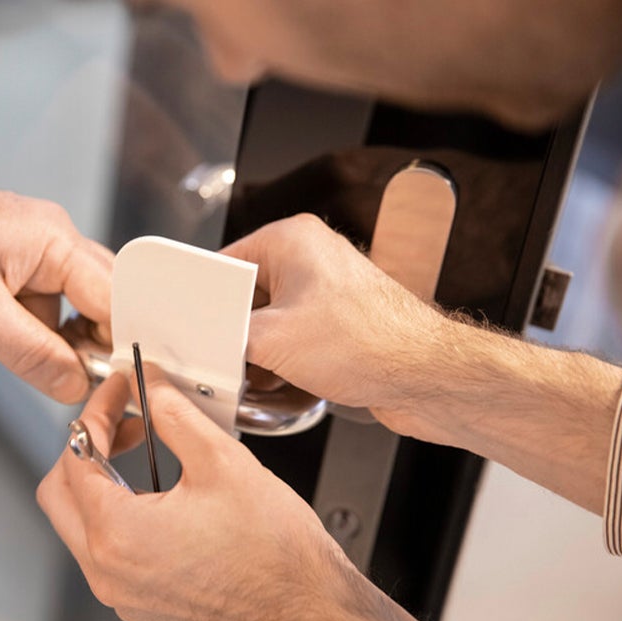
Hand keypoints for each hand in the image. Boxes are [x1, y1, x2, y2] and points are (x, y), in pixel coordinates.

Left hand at [0, 181, 112, 402]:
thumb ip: (30, 352)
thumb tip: (75, 387)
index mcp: (56, 242)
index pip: (115, 300)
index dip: (111, 344)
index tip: (94, 380)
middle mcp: (54, 245)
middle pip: (88, 313)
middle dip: (54, 350)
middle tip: (27, 368)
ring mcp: (33, 257)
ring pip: (51, 322)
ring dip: (12, 348)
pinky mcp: (11, 271)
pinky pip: (22, 317)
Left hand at [37, 368, 433, 620]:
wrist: (307, 611)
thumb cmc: (275, 554)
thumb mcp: (222, 461)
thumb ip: (174, 413)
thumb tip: (150, 385)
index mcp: (120, 534)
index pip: (76, 456)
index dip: (96, 412)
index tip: (117, 393)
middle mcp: (109, 571)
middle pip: (59, 493)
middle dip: (85, 447)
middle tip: (122, 421)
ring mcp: (121, 593)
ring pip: (78, 524)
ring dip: (99, 481)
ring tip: (142, 451)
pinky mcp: (139, 602)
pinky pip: (103, 551)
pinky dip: (115, 514)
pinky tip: (154, 493)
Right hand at [221, 214, 446, 412]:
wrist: (427, 376)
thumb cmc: (373, 343)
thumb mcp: (272, 341)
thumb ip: (227, 338)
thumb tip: (207, 345)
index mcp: (292, 239)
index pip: (225, 263)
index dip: (203, 301)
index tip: (194, 329)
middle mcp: (310, 258)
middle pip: (246, 295)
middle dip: (235, 331)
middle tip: (230, 355)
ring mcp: (326, 290)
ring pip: (269, 319)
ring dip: (259, 350)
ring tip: (262, 371)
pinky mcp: (338, 320)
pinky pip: (293, 335)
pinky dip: (282, 358)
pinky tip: (282, 379)